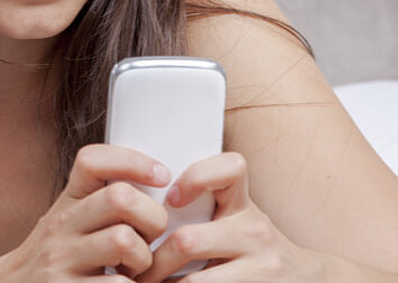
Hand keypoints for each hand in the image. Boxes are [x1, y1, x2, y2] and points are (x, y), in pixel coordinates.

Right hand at [0, 144, 170, 281]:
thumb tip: (157, 183)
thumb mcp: (70, 219)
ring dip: (144, 259)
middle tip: (150, 238)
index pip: (92, 160)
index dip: (133, 161)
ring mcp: (62, 260)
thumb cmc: (56, 256)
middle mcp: (61, 225)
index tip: (161, 175)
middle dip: (153, 218)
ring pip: (124, 241)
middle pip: (120, 197)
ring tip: (136, 269)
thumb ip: (101, 201)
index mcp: (67, 201)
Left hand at [137, 152, 325, 281]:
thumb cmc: (250, 247)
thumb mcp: (234, 219)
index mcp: (241, 204)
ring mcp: (261, 269)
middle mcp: (254, 232)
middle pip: (187, 241)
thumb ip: (200, 208)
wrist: (306, 280)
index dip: (196, 177)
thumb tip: (134, 208)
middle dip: (152, 261)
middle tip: (133, 269)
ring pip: (194, 282)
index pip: (231, 168)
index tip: (171, 198)